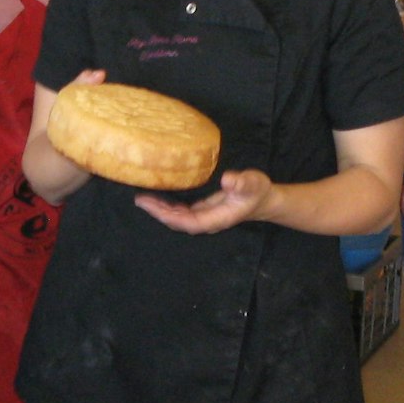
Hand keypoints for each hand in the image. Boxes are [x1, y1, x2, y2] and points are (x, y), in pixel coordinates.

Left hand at [135, 170, 274, 234]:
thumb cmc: (257, 191)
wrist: (262, 199)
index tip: (154, 207)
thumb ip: (242, 182)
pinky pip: (181, 211)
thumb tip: (227, 179)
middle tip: (140, 200)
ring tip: (143, 198)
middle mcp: (207, 220)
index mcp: (217, 218)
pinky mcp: (201, 210)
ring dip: (161, 209)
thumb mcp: (253, 183)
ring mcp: (203, 216)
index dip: (171, 217)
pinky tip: (158, 196)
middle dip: (159, 213)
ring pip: (178, 217)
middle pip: (178, 222)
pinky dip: (168, 205)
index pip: (189, 223)